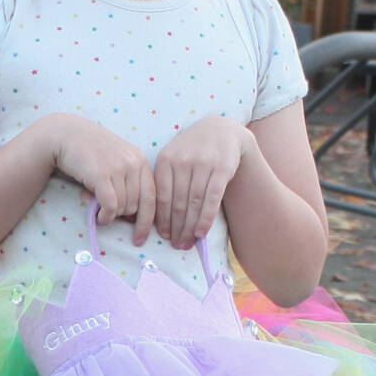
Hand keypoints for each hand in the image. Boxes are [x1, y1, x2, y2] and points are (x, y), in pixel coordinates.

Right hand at [45, 114, 156, 244]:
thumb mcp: (115, 161)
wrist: (66, 134)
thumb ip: (126, 182)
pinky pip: (111, 206)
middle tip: (108, 213)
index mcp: (140, 160)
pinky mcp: (102, 175)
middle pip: (136, 204)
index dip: (148, 221)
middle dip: (123, 215)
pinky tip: (99, 217)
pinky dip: (105, 216)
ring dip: (111, 216)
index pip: (152, 196)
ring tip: (100, 213)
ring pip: (123, 207)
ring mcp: (118, 168)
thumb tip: (130, 215)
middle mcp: (133, 163)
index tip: (141, 238)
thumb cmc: (89, 150)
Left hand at [152, 117, 249, 249]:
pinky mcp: (222, 168)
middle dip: (176, 227)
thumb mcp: (172, 158)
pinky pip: (212, 198)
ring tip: (187, 243)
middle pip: (178, 202)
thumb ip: (164, 182)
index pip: (161, 196)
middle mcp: (183, 160)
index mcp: (165, 160)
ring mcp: (203, 163)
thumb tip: (154, 217)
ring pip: (194, 202)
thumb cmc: (191, 151)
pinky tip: (201, 232)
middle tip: (176, 245)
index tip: (163, 236)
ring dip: (190, 226)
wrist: (221, 130)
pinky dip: (206, 217)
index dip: (162, 219)